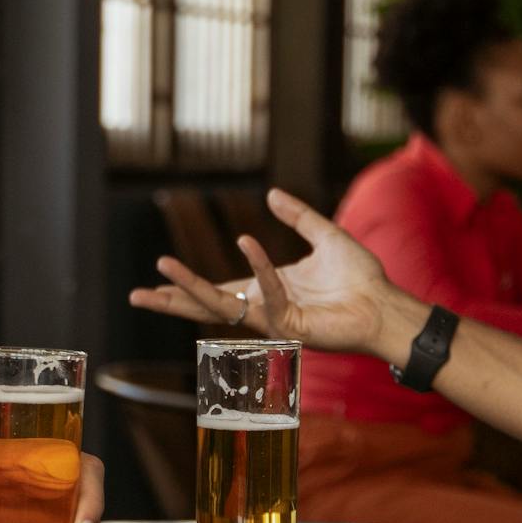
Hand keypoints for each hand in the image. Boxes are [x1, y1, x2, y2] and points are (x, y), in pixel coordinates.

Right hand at [128, 188, 417, 359]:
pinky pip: (266, 297)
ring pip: (222, 306)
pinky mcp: (290, 328)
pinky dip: (259, 270)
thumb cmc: (361, 277)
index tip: (158, 273)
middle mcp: (264, 306)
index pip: (218, 289)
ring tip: (163, 269)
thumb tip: (271, 194)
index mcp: (266, 288)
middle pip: (207, 305)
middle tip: (135, 294)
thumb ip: (298, 217)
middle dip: (171, 300)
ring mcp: (274, 319)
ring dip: (192, 287)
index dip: (187, 284)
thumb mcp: (324, 236)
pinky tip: (249, 244)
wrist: (386, 303)